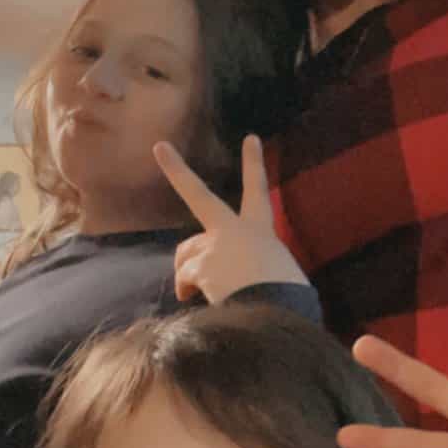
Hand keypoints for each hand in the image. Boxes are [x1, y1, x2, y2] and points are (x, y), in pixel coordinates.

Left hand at [153, 133, 308, 303]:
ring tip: (196, 292)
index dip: (254, 164)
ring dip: (187, 270)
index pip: (257, 191)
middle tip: (160, 147)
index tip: (251, 138)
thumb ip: (256, 269)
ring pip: (187, 251)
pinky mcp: (201, 265)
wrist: (278, 309)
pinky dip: (186, 289)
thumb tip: (237, 286)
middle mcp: (235, 230)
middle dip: (177, 169)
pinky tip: (194, 299)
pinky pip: (184, 276)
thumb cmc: (287, 296)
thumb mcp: (279, 274)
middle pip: (199, 195)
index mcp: (261, 230)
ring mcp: (215, 245)